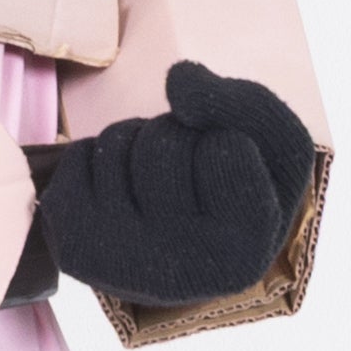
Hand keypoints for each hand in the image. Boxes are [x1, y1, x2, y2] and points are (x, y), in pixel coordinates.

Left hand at [29, 59, 316, 308]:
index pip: (226, 147)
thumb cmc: (234, 195)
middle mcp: (184, 271)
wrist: (185, 256)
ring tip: (154, 185)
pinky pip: (77, 155)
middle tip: (187, 176)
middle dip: (176, 135)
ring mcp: (122, 263)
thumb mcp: (273, 149)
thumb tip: (178, 79)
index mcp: (245, 252)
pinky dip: (96, 158)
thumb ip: (246, 102)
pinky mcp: (77, 249)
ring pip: (118, 142)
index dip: (227, 141)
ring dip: (136, 143)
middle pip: (165, 140)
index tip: (229, 177)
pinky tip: (119, 195)